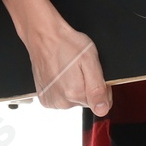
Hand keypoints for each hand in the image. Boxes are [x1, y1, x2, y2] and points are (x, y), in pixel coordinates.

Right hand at [0, 0, 111, 114]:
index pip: (101, 102)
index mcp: (75, 94)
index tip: (92, 73)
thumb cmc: (66, 43)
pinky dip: (63, 88)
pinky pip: (62, 98)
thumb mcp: (90, 61)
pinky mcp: (44, 97)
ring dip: (74, 87)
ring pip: (74, 100)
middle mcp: (61, 102)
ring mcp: (51, 100)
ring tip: (68, 70)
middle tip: (79, 69)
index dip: (101, 87)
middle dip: (87, 86)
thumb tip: (102, 110)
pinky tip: (60, 75)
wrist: (43, 36)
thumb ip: (98, 89)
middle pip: (86, 101)